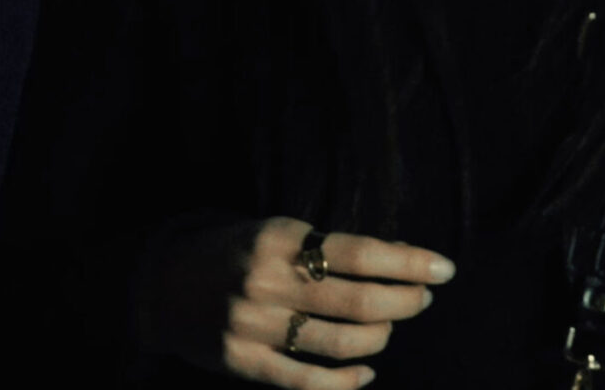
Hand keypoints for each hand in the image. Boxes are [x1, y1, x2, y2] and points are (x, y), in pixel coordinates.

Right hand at [138, 216, 454, 388]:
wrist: (159, 283)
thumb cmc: (230, 250)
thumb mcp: (271, 230)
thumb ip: (322, 246)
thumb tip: (398, 261)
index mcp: (277, 239)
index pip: (359, 252)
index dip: (409, 263)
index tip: (444, 268)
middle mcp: (266, 282)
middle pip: (358, 302)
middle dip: (404, 302)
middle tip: (421, 299)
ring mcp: (254, 326)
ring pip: (340, 344)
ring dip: (379, 338)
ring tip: (388, 327)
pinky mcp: (242, 362)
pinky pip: (306, 381)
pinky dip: (345, 382)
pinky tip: (364, 374)